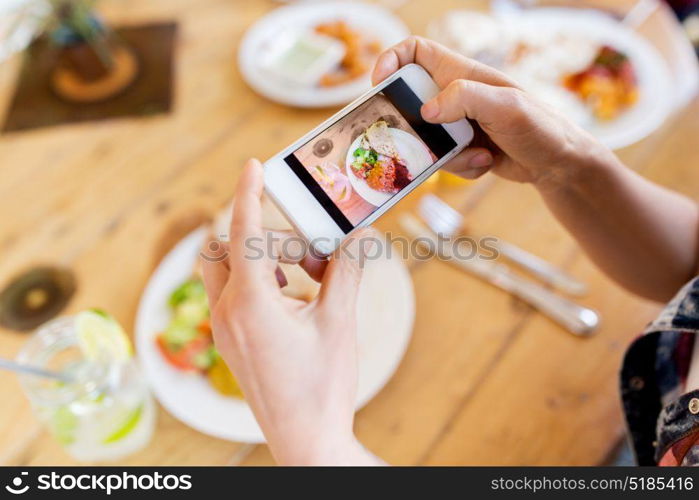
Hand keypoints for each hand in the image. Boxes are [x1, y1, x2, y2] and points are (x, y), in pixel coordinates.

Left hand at [201, 159, 379, 464]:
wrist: (306, 438)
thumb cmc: (321, 386)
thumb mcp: (339, 322)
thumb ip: (348, 272)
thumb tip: (361, 236)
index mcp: (250, 303)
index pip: (243, 232)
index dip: (249, 193)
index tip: (253, 165)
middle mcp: (227, 313)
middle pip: (231, 248)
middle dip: (272, 237)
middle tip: (315, 254)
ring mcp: (224, 329)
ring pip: (228, 271)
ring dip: (264, 259)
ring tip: (307, 276)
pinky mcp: (230, 341)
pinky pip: (233, 294)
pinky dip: (259, 281)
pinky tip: (294, 297)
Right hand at [372, 37, 611, 186]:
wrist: (558, 164)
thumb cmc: (540, 126)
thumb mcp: (505, 106)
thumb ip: (465, 99)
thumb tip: (427, 111)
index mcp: (460, 74)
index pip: (415, 52)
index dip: (392, 61)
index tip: (380, 84)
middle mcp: (454, 96)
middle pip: (410, 103)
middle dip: (413, 126)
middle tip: (420, 141)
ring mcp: (456, 124)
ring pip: (425, 139)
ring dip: (446, 154)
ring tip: (479, 154)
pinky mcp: (461, 149)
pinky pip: (442, 160)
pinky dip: (462, 167)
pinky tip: (487, 161)